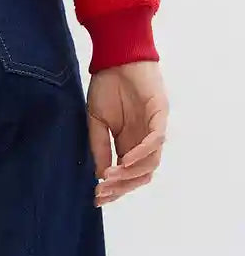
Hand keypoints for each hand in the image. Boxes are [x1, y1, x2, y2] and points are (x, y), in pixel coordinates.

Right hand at [87, 60, 167, 206]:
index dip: (114, 189)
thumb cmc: (106, 86)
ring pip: (150, 162)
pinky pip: (155, 140)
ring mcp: (154, 127)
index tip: (96, 198)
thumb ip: (100, 149)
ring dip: (130, 174)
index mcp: (129, 143)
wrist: (114, 57)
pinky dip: (142, 153)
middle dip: (121, 187)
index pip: (127, 175)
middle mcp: (144, 139)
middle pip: (141, 174)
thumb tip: (100, 176)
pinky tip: (125, 161)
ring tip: (110, 177)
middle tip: (102, 192)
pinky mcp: (159, 113)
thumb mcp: (96, 123)